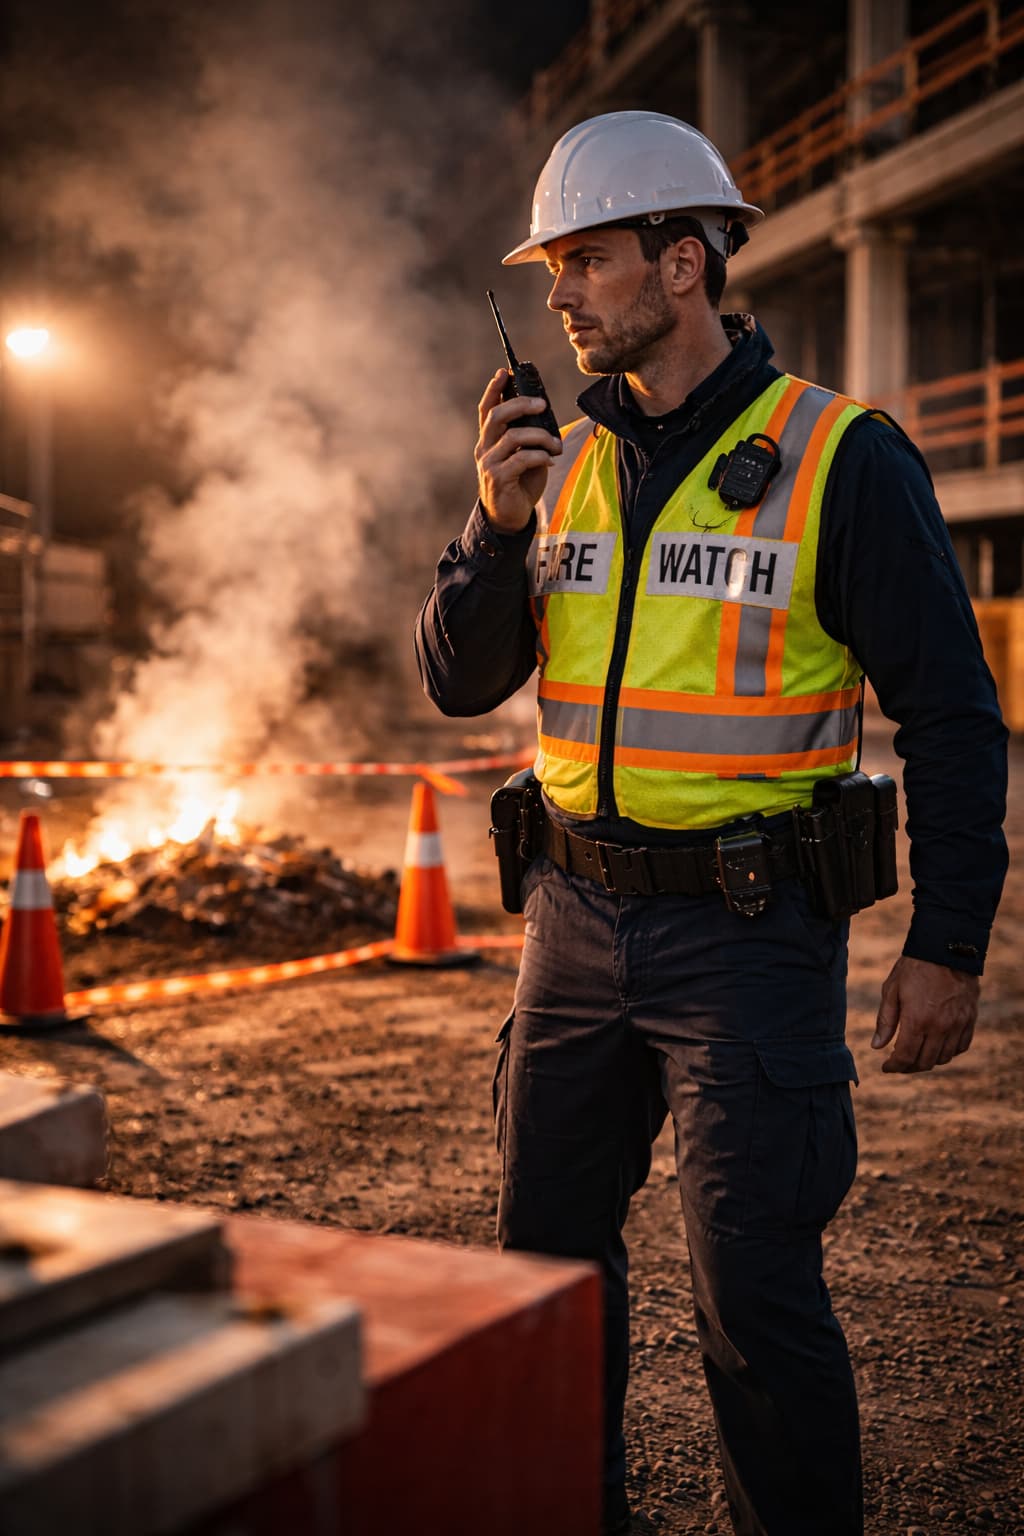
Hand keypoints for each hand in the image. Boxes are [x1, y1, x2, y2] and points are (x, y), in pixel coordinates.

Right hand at [475, 369, 560, 533]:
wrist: (509, 518)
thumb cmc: (519, 483)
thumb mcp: (523, 455)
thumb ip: (526, 436)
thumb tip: (542, 412)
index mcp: (488, 440)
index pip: (487, 409)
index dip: (494, 389)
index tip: (505, 372)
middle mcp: (484, 449)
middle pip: (497, 415)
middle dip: (521, 404)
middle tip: (542, 404)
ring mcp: (489, 464)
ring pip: (513, 436)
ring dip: (540, 436)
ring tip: (555, 444)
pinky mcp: (499, 479)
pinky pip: (522, 458)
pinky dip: (540, 456)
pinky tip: (549, 460)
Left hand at [872, 955, 979, 1072]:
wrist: (946, 949)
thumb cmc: (915, 967)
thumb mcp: (892, 990)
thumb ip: (885, 1021)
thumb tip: (877, 1046)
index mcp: (917, 1020)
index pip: (905, 1056)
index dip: (894, 1067)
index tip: (886, 1067)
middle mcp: (940, 1027)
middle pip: (925, 1062)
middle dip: (909, 1067)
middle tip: (899, 1063)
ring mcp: (957, 1024)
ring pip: (944, 1057)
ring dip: (928, 1061)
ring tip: (917, 1054)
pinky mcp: (970, 1019)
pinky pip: (961, 1046)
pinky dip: (948, 1052)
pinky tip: (937, 1046)